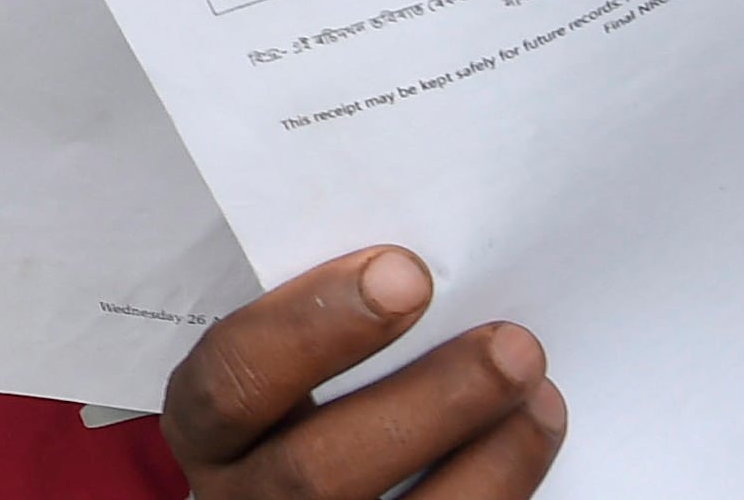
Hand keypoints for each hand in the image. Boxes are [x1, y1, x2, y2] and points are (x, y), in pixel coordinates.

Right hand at [164, 248, 561, 499]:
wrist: (314, 483)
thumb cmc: (299, 403)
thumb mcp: (276, 373)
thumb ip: (315, 329)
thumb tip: (415, 265)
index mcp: (206, 434)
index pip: (231, 381)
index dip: (311, 325)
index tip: (403, 272)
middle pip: (317, 470)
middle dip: (426, 402)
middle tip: (509, 344)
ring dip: (488, 457)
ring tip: (537, 383)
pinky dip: (504, 484)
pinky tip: (534, 430)